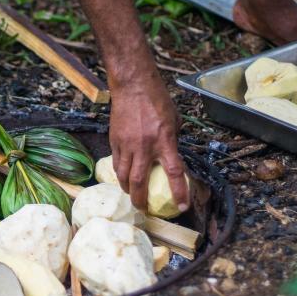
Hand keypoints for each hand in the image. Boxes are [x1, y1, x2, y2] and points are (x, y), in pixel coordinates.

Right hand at [109, 76, 188, 212]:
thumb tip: (171, 156)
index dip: (179, 192)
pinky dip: (119, 173)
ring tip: (131, 195)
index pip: (174, 172)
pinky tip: (123, 176)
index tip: (181, 207)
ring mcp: (127, 144)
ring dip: (127, 189)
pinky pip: (116, 163)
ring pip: (123, 176)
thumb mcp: (174, 121)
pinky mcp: (114, 140)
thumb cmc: (157, 99)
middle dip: (140, 200)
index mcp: (164, 141)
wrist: (133, 85)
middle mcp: (144, 146)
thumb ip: (172, 142)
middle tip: (143, 209)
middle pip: (139, 182)